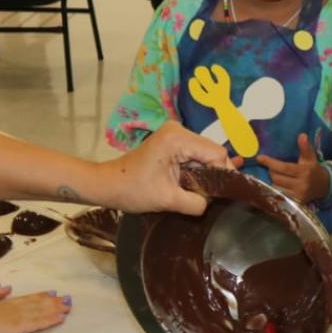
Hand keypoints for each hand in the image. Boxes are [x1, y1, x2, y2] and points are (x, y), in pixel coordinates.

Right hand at [0, 287, 70, 332]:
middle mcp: (10, 308)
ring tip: (68, 305)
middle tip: (65, 298)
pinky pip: (37, 323)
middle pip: (35, 303)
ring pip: (40, 311)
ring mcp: (14, 317)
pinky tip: (61, 318)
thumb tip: (4, 289)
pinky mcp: (15, 327)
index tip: (49, 293)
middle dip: (50, 301)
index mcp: (0, 304)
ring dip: (55, 308)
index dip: (37, 297)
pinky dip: (50, 320)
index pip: (23, 300)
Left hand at [99, 122, 230, 215]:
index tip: (223, 195)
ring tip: (203, 191)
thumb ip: (197, 202)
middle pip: (212, 151)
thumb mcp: (168, 200)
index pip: (216, 153)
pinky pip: (195, 154)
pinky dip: (197, 169)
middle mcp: (178, 130)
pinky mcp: (172, 140)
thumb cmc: (133, 190)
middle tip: (214, 196)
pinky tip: (195, 183)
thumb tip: (214, 202)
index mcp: (177, 139)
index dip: (223, 174)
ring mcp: (175, 133)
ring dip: (206, 172)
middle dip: (215, 173)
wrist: (108, 184)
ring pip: (205, 153)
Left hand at [257, 134, 325, 202]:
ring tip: (276, 175)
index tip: (259, 158)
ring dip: (273, 180)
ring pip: (276, 187)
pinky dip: (276, 189)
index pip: (284, 167)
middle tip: (272, 167)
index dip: (270, 163)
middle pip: (277, 178)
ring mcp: (298, 195)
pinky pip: (280, 195)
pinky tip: (277, 184)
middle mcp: (301, 185)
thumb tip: (302, 135)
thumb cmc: (313, 169)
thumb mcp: (310, 157)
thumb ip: (305, 147)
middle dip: (271, 171)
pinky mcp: (296, 202)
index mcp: (304, 172)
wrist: (324, 186)